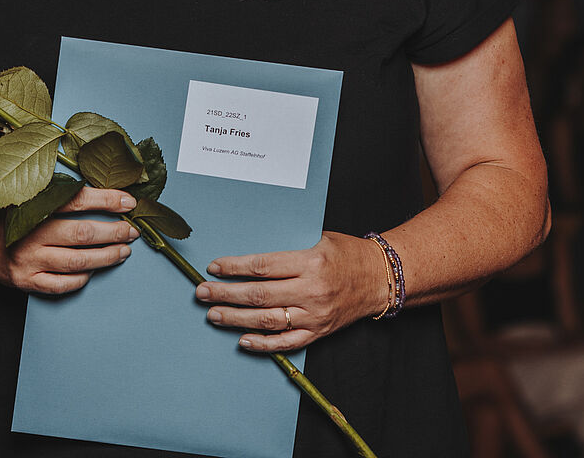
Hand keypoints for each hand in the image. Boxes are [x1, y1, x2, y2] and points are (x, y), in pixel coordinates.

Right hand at [0, 187, 138, 295]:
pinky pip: (62, 285)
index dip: (106, 200)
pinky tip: (94, 269)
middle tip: (132, 230)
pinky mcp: (26, 282)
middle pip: (82, 235)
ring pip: (77, 263)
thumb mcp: (19, 188)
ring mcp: (27, 261)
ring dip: (106, 257)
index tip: (128, 201)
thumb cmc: (3, 211)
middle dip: (114, 232)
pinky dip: (82, 278)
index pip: (76, 200)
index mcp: (30, 206)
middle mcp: (29, 235)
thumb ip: (48, 178)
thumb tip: (81, 158)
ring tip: (124, 250)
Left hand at [195, 231, 382, 352]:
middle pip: (259, 295)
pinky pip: (286, 343)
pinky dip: (263, 344)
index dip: (234, 268)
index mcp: (310, 262)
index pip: (262, 266)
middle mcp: (311, 291)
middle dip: (225, 294)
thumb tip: (251, 257)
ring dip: (236, 319)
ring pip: (267, 321)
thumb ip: (288, 249)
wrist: (381, 279)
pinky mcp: (319, 332)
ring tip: (213, 315)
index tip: (214, 267)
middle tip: (202, 292)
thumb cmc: (349, 254)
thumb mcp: (320, 238)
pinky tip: (242, 340)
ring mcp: (315, 315)